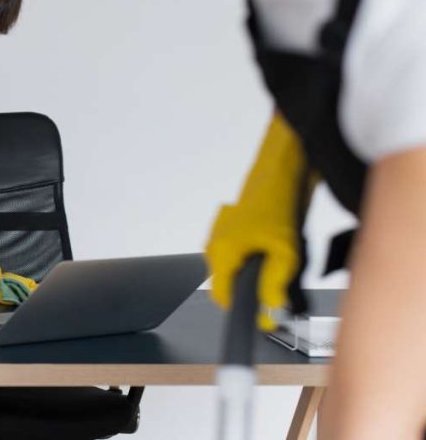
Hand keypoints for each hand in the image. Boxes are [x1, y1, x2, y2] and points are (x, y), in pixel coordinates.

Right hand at [206, 205, 297, 329]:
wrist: (277, 178)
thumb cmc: (277, 212)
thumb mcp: (286, 253)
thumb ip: (274, 286)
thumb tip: (268, 318)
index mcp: (220, 253)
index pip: (221, 297)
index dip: (243, 309)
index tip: (265, 311)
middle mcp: (212, 246)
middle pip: (225, 283)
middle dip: (248, 288)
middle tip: (275, 282)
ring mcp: (215, 237)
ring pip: (228, 270)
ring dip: (247, 273)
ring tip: (272, 261)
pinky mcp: (222, 231)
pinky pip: (231, 255)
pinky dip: (246, 259)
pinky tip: (265, 249)